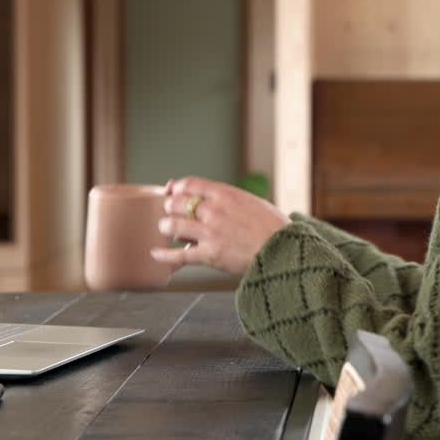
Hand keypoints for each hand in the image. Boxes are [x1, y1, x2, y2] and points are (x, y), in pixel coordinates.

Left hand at [150, 176, 288, 274]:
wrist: (285, 250)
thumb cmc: (272, 227)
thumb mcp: (251, 201)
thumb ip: (227, 198)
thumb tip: (208, 196)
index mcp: (226, 194)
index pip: (189, 184)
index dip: (176, 188)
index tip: (172, 192)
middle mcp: (215, 211)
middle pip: (176, 203)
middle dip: (170, 208)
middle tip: (171, 213)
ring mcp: (211, 233)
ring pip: (173, 226)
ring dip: (166, 227)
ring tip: (166, 229)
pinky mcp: (210, 255)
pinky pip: (180, 254)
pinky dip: (164, 254)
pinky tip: (155, 253)